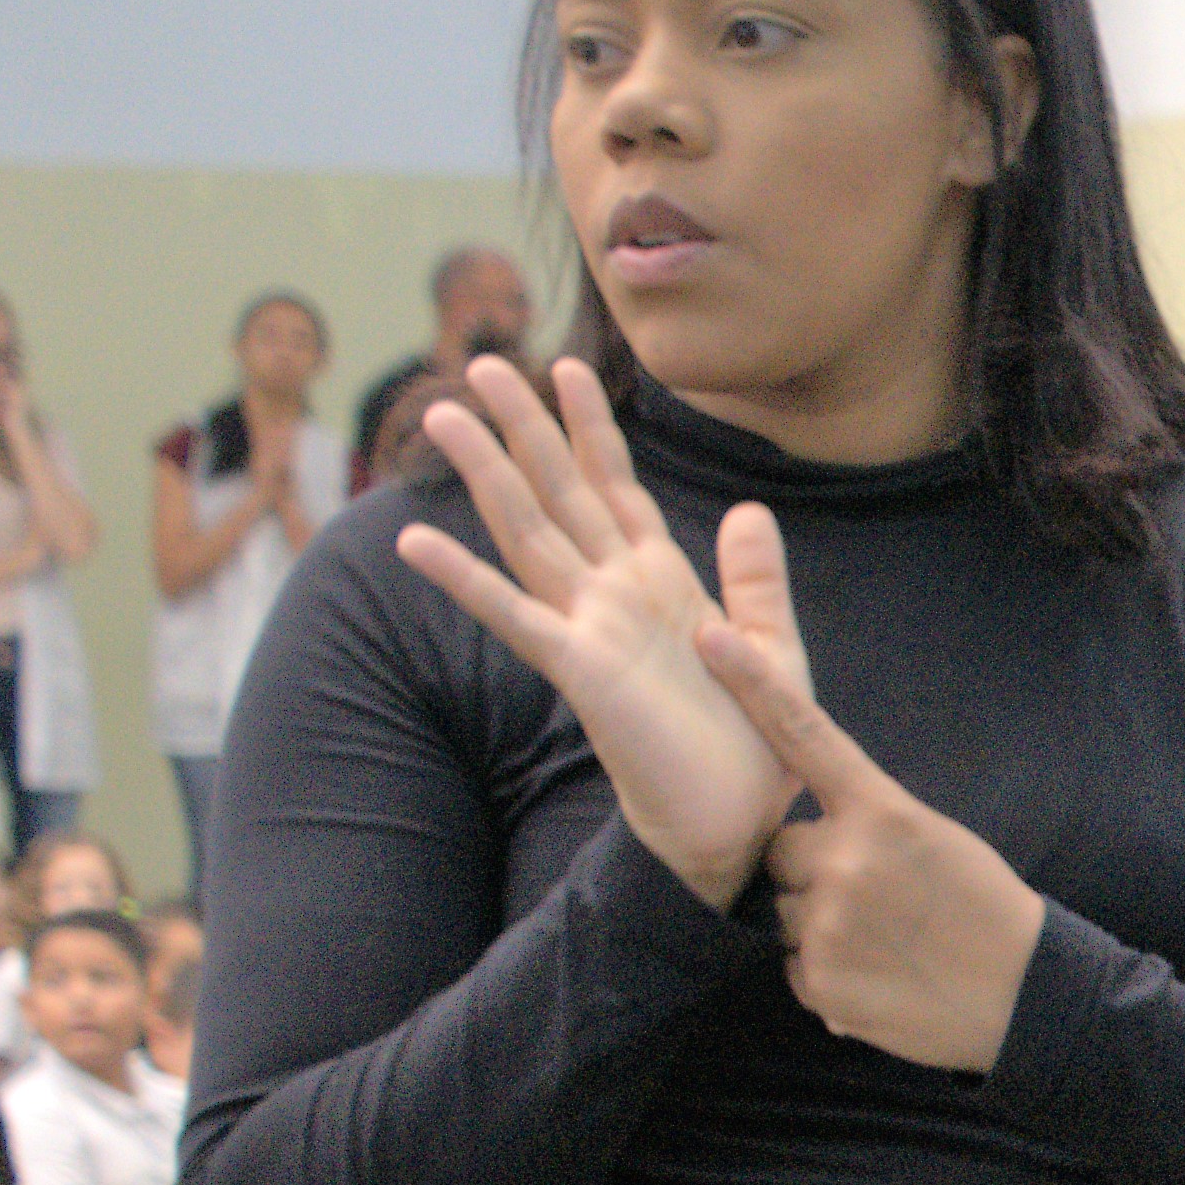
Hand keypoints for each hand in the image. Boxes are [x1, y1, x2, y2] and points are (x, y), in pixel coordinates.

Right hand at [392, 356, 804, 903]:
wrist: (737, 822)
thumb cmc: (751, 744)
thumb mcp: (769, 645)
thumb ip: (757, 579)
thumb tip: (751, 509)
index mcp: (658, 580)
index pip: (616, 485)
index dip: (592, 427)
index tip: (570, 366)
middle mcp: (613, 593)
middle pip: (558, 491)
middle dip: (523, 427)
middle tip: (483, 362)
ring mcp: (589, 627)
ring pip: (527, 532)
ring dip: (487, 474)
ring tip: (443, 415)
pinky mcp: (580, 670)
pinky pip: (514, 615)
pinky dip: (464, 578)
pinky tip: (415, 541)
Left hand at [727, 635, 1050, 1075]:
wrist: (1029, 994)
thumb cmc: (986, 909)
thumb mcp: (936, 839)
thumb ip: (867, 824)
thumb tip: (802, 843)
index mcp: (882, 812)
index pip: (804, 735)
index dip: (751, 684)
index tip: (706, 636)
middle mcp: (846, 860)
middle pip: (781, 851)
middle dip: (809, 870)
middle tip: (876, 898)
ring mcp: (828, 924)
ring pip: (783, 912)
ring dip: (818, 925)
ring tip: (885, 945)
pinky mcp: (820, 982)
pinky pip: (794, 966)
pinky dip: (828, 974)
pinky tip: (881, 979)